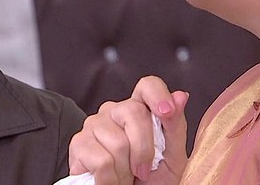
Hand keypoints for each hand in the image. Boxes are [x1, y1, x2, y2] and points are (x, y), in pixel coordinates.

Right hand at [67, 76, 189, 184]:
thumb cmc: (151, 179)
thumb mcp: (172, 156)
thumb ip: (175, 126)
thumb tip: (180, 96)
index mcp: (139, 110)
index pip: (148, 86)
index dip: (157, 94)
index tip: (166, 112)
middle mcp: (114, 111)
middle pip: (134, 112)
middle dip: (144, 150)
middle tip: (143, 171)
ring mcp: (94, 124)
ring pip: (118, 142)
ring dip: (126, 171)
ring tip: (125, 176)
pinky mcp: (78, 143)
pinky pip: (102, 160)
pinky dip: (111, 179)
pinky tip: (110, 179)